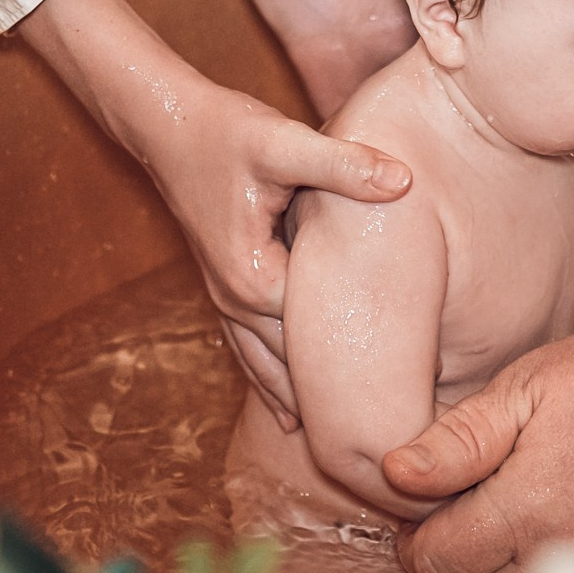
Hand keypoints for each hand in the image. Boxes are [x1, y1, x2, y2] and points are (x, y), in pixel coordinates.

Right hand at [15, 0, 411, 425]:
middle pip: (293, 369)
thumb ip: (343, 164)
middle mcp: (237, 301)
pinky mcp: (225, 284)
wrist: (166, 121)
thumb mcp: (285, 142)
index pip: (319, 342)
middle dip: (336, 406)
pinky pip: (250, 349)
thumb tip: (403, 182)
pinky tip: (291, 415)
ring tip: (345, 451)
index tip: (407, 399)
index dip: (365, 366)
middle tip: (387, 448)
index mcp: (255, 279)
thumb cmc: (224, 130)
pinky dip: (273, 382)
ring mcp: (226, 298)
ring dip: (302, 403)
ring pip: (267, 368)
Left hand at [382, 324, 573, 572]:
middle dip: (459, 567)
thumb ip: (458, 439)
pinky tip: (567, 539)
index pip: (436, 563)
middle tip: (473, 519)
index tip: (426, 515)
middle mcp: (564, 557)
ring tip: (517, 530)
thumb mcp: (526, 389)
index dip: (417, 541)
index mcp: (525, 509)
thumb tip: (394, 473)